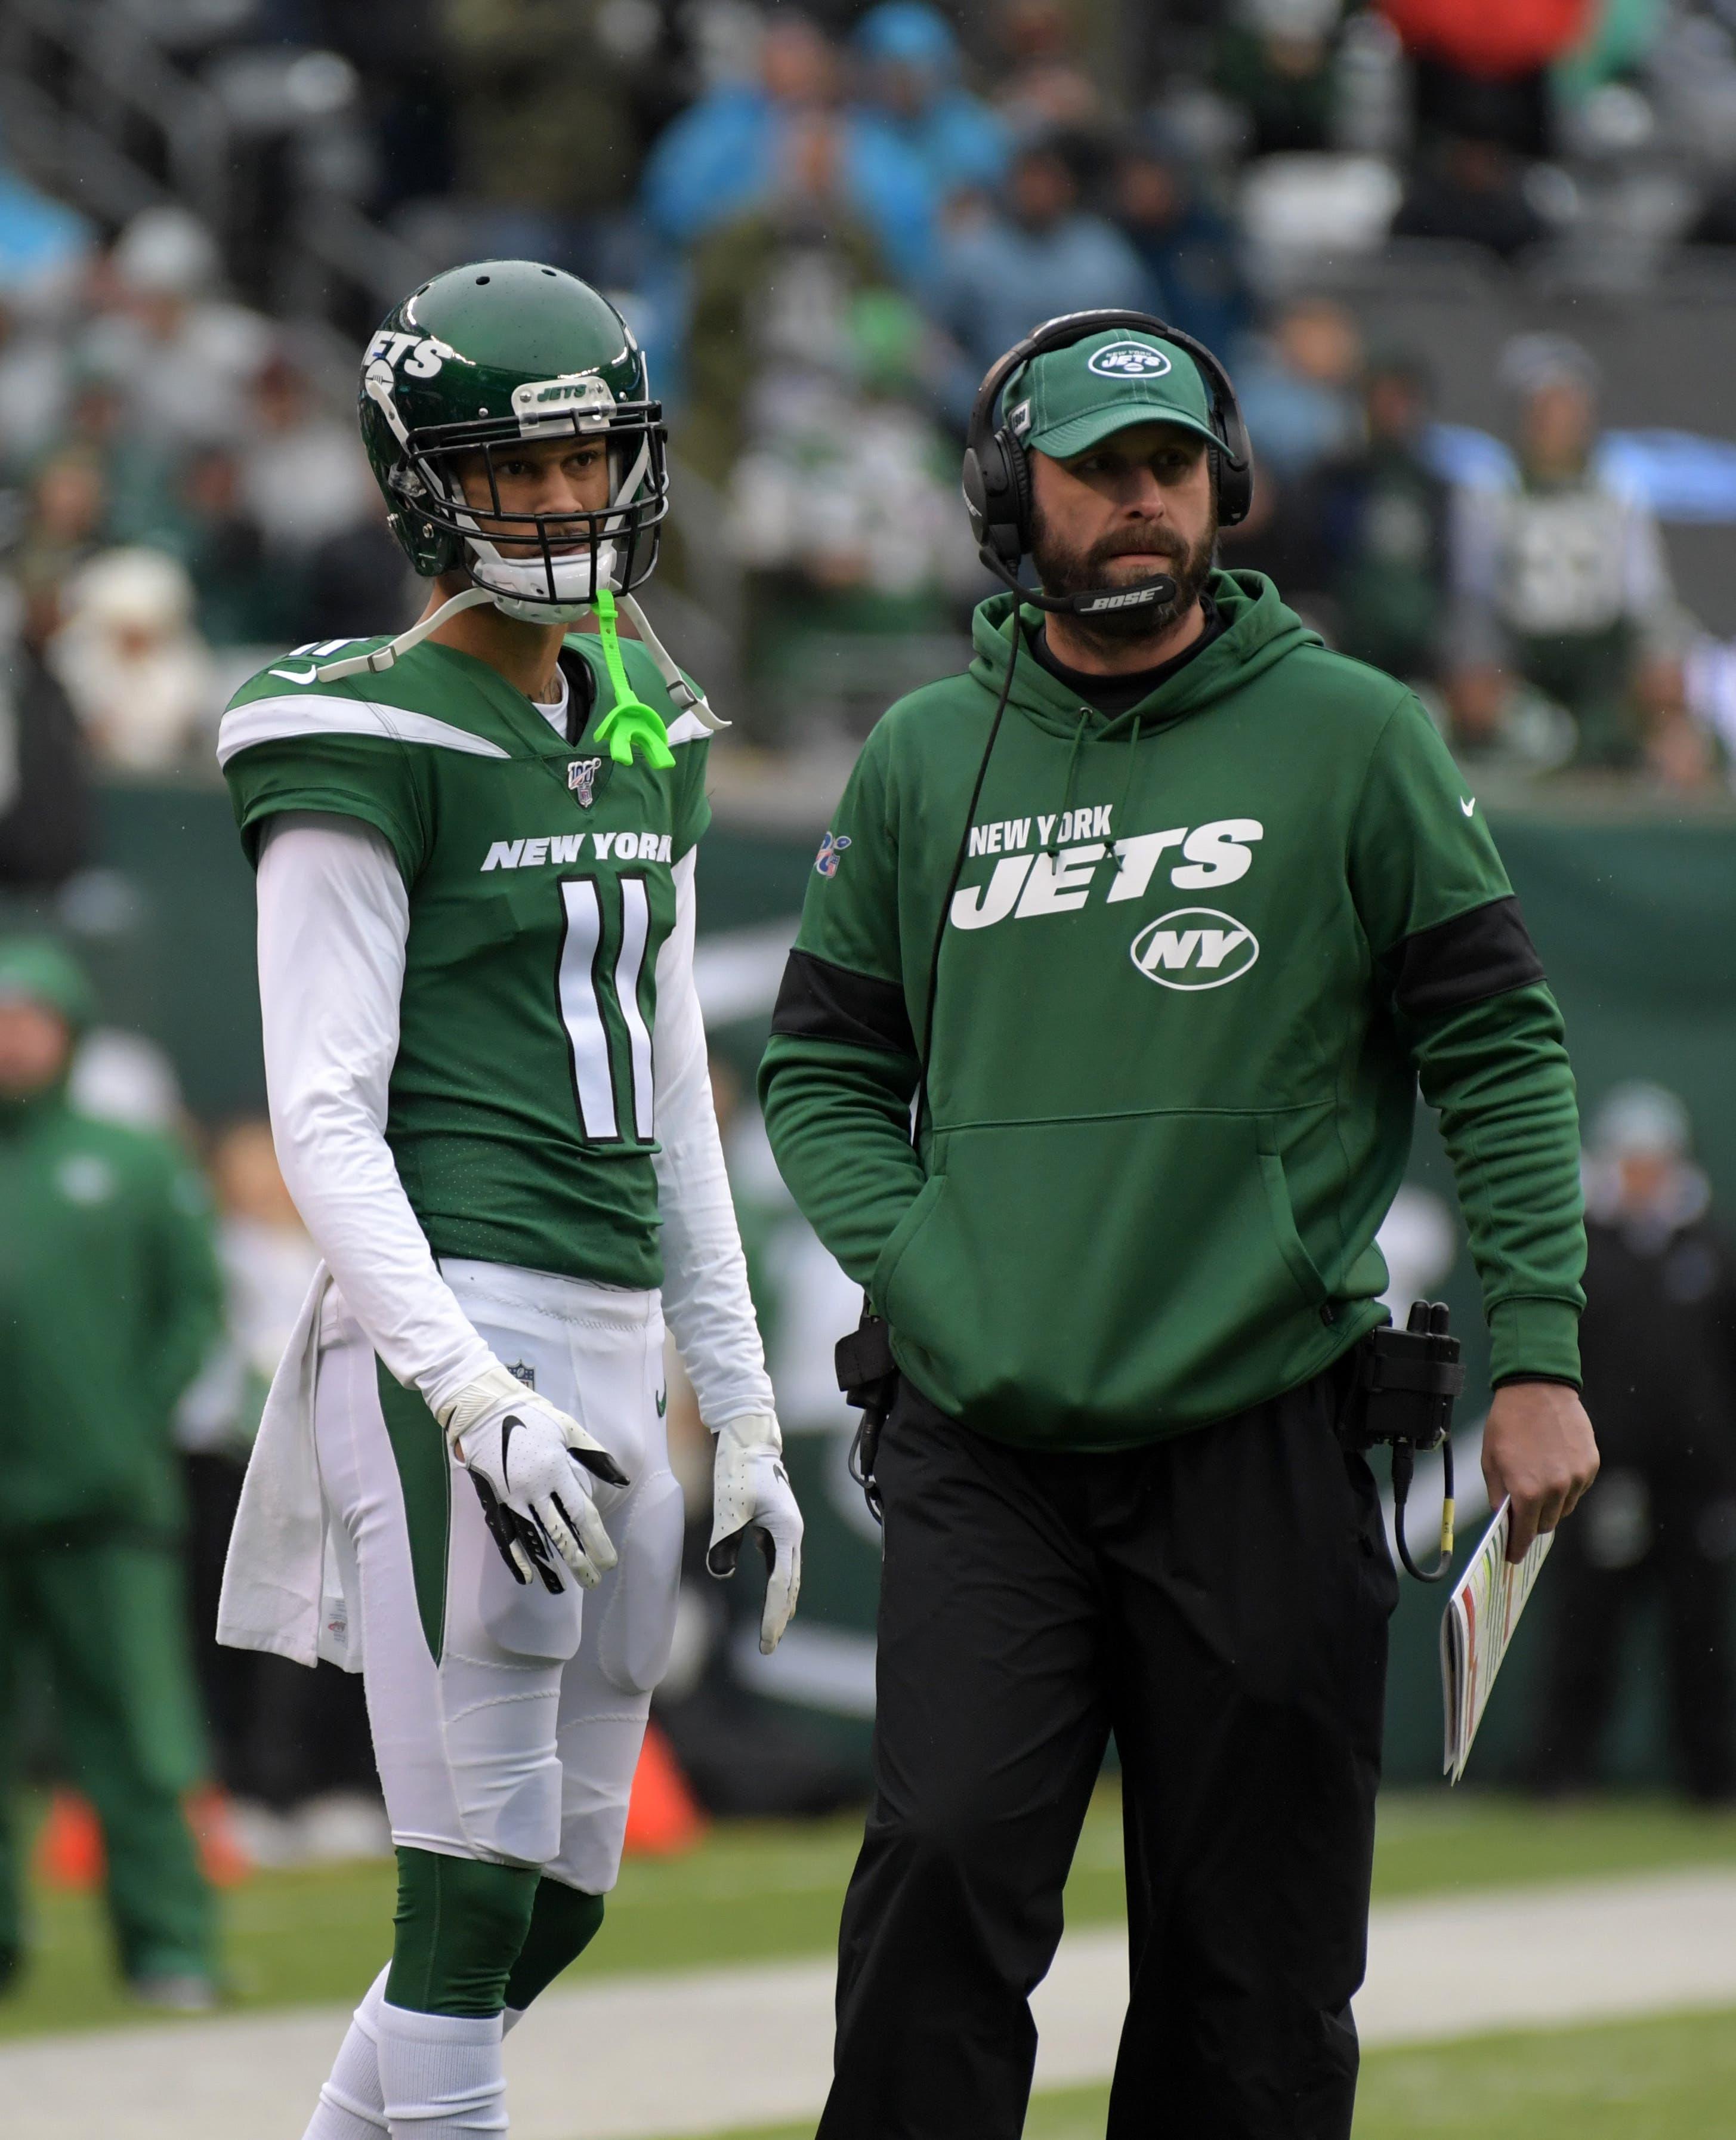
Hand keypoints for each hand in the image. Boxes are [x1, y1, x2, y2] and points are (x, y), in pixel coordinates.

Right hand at [439, 1364, 629, 1591]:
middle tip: (592, 1582)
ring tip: (562, 1589)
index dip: (597, 1541)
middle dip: (578, 1561)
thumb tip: (623, 1480)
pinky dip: (515, 1558)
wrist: (484, 1410)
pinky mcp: (493, 1501)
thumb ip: (596, 1457)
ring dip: (548, 1566)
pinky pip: (505, 1535)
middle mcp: (534, 1489)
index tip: (608, 1562)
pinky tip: (526, 1577)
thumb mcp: (570, 1430)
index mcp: (556, 1471)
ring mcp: (511, 1497)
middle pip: (560, 1533)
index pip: (582, 1515)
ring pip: (533, 1539)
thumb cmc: (533, 1417)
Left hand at [707, 1413, 802, 1654]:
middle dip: (780, 1617)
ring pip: (788, 1576)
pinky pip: (780, 1564)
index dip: (772, 1616)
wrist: (749, 1438)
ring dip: (781, 1604)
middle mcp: (792, 1533)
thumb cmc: (739, 1469)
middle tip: (768, 1647)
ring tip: (773, 1631)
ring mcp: (787, 1529)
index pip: (780, 1584)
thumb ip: (724, 1541)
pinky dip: (778, 1585)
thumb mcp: (728, 1508)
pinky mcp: (777, 1525)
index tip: (766, 1643)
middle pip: (790, 1585)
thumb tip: (720, 1572)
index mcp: (786, 1531)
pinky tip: (774, 1597)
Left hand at [1481, 1381, 1598, 1562]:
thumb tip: (1503, 1518)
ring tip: (1538, 1482)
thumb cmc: (1508, 1423)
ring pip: (1565, 1508)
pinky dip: (1567, 1487)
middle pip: (1547, 1524)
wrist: (1537, 1389)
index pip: (1525, 1533)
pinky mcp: (1590, 1466)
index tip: (1513, 1556)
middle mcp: (1555, 1489)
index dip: (1518, 1547)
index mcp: (1526, 1491)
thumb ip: (1498, 1494)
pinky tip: (1554, 1468)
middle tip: (1523, 1513)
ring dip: (1552, 1504)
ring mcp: (1576, 1478)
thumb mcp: (1490, 1460)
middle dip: (1533, 1523)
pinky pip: (1578, 1489)